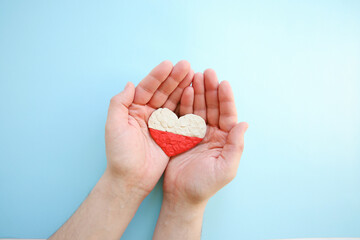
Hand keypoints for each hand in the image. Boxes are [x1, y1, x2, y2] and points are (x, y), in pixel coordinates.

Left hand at [105, 60, 193, 195]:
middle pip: (163, 92)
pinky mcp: (171, 134)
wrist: (131, 179)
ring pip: (173, 101)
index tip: (169, 64)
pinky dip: (188, 106)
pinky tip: (196, 96)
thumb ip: (119, 103)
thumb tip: (131, 83)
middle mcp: (148, 113)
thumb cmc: (120, 154)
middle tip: (187, 66)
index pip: (147, 88)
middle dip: (174, 78)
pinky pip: (181, 117)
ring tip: (194, 75)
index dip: (157, 76)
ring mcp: (161, 123)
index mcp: (134, 109)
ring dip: (183, 88)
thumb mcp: (114, 126)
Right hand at [163, 68, 247, 203]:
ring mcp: (196, 132)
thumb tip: (245, 123)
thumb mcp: (226, 168)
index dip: (226, 99)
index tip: (223, 83)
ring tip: (194, 76)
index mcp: (224, 140)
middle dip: (210, 89)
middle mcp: (212, 133)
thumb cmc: (204, 185)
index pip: (227, 115)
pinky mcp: (181, 134)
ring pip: (198, 107)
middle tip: (207, 72)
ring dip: (196, 92)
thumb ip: (236, 146)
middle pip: (212, 107)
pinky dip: (183, 103)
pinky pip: (183, 115)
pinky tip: (183, 91)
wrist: (181, 196)